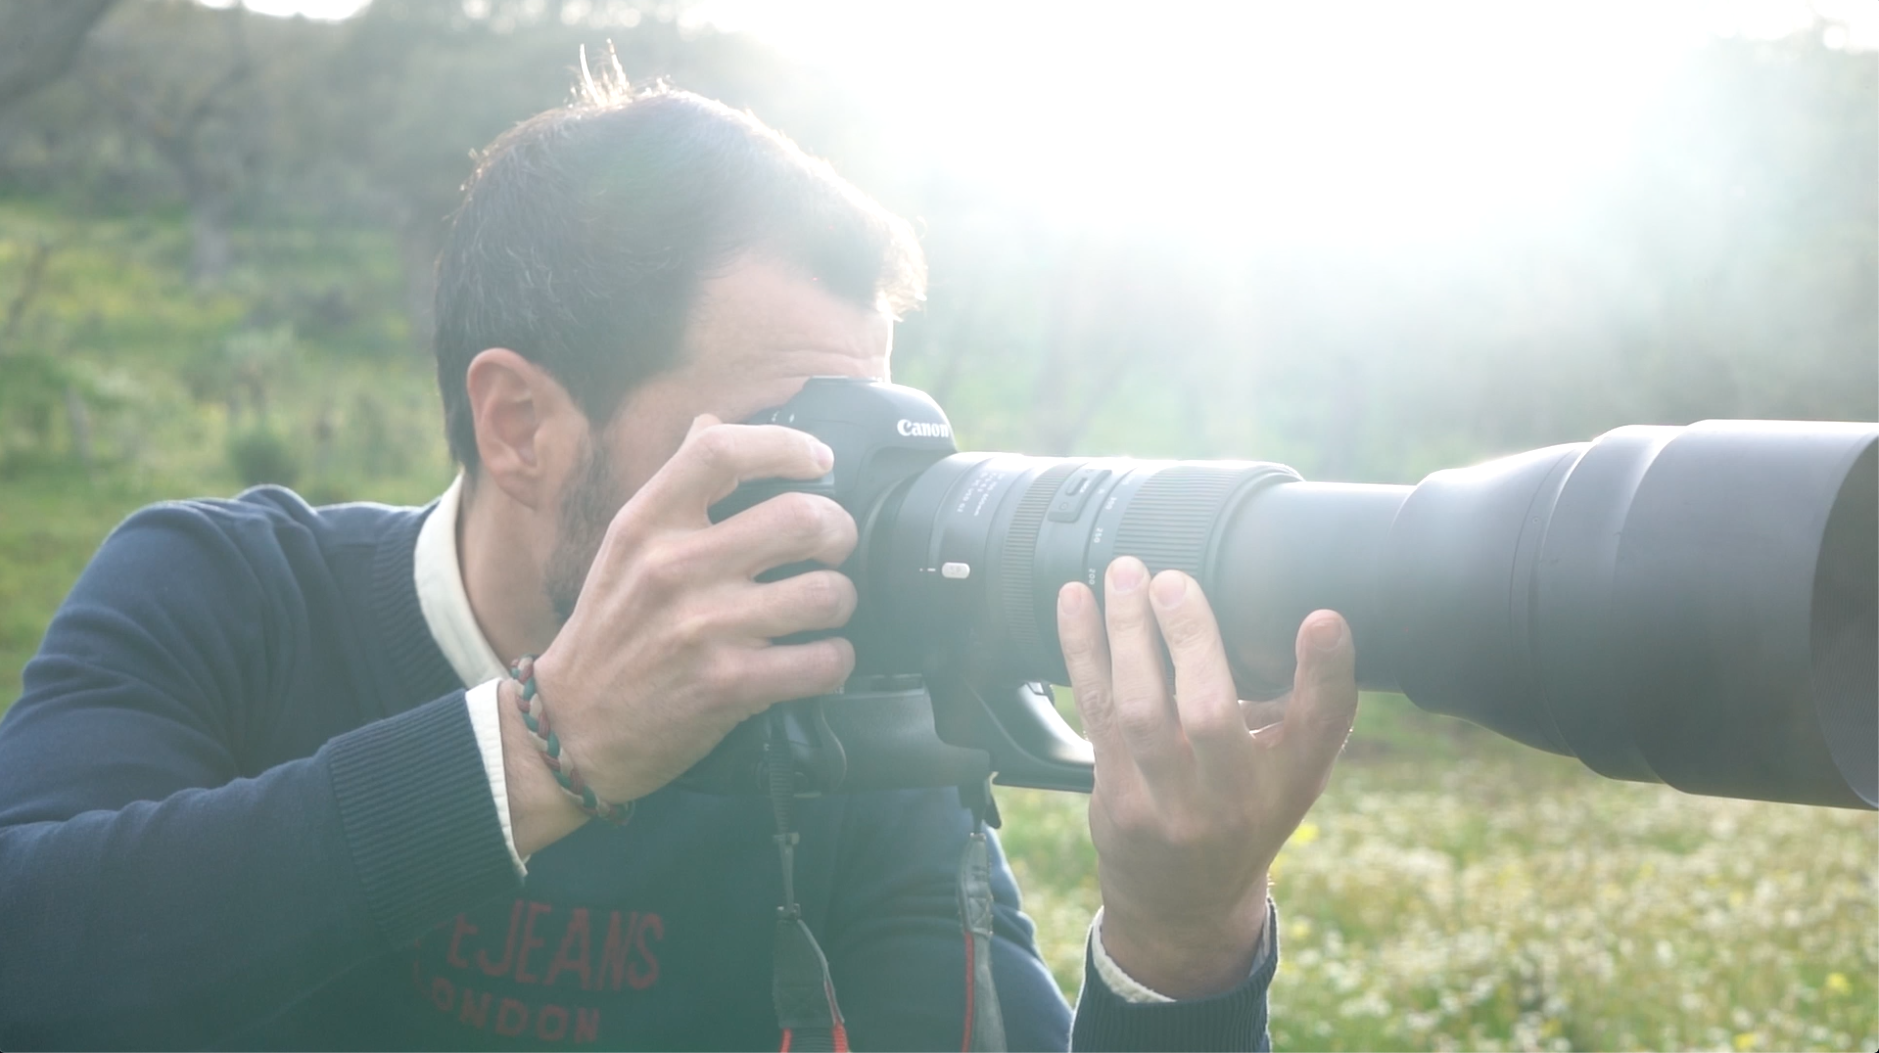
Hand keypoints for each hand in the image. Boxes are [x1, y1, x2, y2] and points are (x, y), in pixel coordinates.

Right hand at [508, 415, 858, 851]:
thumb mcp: (625, 546)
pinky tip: (820, 658)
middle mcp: (674, 567)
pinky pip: (822, 661)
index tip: (818, 459)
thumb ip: (674, 484)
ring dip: (842, 599)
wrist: (572, 728)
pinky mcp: (728, 686)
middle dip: (839, 530)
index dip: (785, 444)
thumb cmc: (609, 631)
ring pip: (826, 592)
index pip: (720, 451)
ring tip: (827, 607)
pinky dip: (836, 660)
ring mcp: (703, 628)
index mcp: (647, 524)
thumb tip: (713, 422)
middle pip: (801, 517)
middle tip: (835, 544)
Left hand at [1057, 556, 1357, 998]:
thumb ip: (1304, 705)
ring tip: (1125, 573)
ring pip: (1140, 709)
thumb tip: (1304, 610)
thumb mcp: (1292, 772)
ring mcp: (1166, 804)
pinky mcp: (1115, 796)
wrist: (1184, 903)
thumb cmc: (1243, 812)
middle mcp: (1232, 799)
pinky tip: (1075, 602)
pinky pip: (1096, 711)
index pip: (1320, 727)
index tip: (1322, 619)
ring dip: (1126, 634)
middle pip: (1211, 714)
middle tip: (1173, 579)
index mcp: (1291, 782)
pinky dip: (1083, 650)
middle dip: (1191, 639)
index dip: (1327, 673)